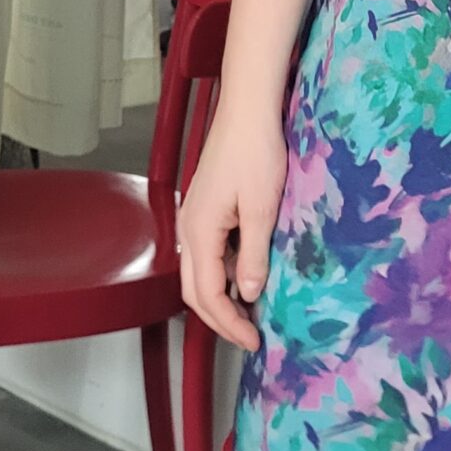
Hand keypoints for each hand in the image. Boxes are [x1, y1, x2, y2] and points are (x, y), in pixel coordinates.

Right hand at [177, 103, 287, 351]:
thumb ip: (253, 255)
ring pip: (198, 272)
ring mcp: (193, 216)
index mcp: (199, 232)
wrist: (248, 109)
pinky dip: (223, 273)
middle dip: (220, 318)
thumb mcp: (262, 209)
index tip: (254, 341)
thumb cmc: (256, 153)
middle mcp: (188, 228)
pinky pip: (207, 252)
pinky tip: (246, 274)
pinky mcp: (205, 206)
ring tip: (251, 312)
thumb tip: (249, 294)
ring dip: (220, 297)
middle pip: (194, 290)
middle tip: (249, 336)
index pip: (207, 295)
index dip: (230, 324)